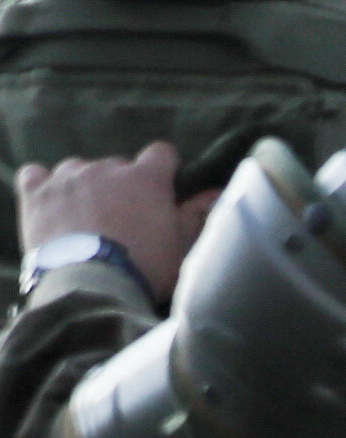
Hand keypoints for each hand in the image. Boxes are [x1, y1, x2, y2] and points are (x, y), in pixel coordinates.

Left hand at [18, 142, 211, 303]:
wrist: (90, 284)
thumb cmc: (144, 267)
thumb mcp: (182, 246)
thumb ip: (196, 215)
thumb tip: (217, 193)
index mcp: (147, 178)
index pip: (161, 154)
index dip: (162, 169)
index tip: (160, 189)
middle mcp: (107, 167)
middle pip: (116, 166)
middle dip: (120, 186)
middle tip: (122, 218)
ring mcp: (68, 176)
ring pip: (78, 170)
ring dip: (83, 186)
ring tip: (84, 217)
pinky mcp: (36, 191)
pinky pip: (35, 175)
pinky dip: (43, 186)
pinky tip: (49, 203)